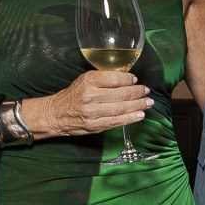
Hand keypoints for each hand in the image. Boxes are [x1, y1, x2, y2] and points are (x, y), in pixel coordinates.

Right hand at [25, 70, 152, 137]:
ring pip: (121, 109)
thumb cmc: (72, 95)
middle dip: (138, 93)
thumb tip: (126, 79)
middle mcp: (90, 96)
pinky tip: (140, 115)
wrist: (56, 114)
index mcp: (88, 81)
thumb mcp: (84, 80)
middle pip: (121, 94)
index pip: (114, 79)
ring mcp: (93, 113)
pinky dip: (131, 118)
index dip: (129, 79)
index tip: (136, 80)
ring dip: (138, 106)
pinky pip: (117, 122)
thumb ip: (103, 79)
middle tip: (147, 92)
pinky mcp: (95, 126)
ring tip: (149, 103)